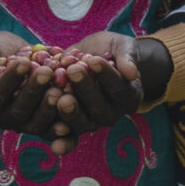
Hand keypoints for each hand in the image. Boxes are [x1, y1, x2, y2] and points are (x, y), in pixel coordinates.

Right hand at [0, 32, 56, 136]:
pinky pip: (49, 131)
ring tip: (59, 89)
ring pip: (34, 123)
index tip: (24, 61)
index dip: (10, 79)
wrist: (12, 57)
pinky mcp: (40, 125)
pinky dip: (59, 129)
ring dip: (48, 108)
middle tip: (47, 72)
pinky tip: (69, 122)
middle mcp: (0, 117)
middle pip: (17, 111)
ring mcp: (21, 124)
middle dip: (33, 91)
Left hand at [35, 33, 172, 151]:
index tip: (93, 60)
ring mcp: (92, 121)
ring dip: (70, 110)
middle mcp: (112, 113)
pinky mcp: (73, 125)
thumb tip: (131, 73)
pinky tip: (53, 137)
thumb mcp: (122, 47)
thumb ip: (127, 58)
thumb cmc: (111, 50)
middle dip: (85, 89)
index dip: (106, 75)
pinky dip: (59, 136)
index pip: (118, 87)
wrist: (92, 56)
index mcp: (129, 96)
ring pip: (82, 122)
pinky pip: (67, 133)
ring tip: (57, 94)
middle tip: (73, 70)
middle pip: (99, 108)